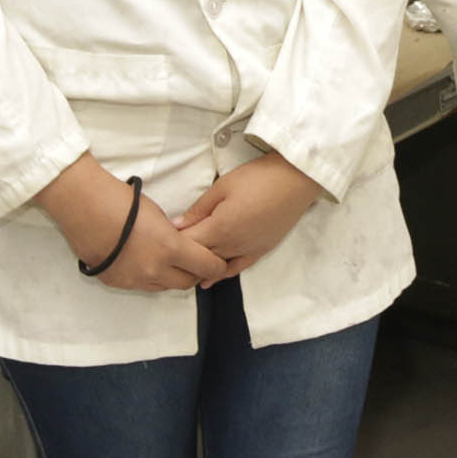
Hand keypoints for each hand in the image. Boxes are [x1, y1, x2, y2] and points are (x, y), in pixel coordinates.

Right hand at [36, 154, 229, 291]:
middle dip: (195, 274)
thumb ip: (173, 235)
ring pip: (163, 287)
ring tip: (167, 262)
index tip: (219, 261)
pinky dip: (147, 277)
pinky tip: (141, 262)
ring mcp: (134, 280)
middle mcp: (155, 270)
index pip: (207, 267)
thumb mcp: (158, 215)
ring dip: (170, 277)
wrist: (83, 207)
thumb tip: (180, 245)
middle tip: (195, 263)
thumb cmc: (122, 202)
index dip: (216, 265)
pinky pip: (140, 285)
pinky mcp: (116, 283)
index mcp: (171, 249)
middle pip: (187, 283)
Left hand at [179, 151, 323, 277]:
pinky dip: (221, 275)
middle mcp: (233, 245)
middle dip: (183, 256)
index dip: (172, 243)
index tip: (160, 239)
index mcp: (220, 227)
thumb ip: (198, 209)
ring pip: (216, 266)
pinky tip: (209, 280)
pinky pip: (237, 268)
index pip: (188, 244)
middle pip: (200, 257)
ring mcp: (248, 250)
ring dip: (200, 267)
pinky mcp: (261, 250)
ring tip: (182, 268)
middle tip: (167, 253)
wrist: (296, 180)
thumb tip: (176, 226)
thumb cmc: (259, 177)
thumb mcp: (223, 186)